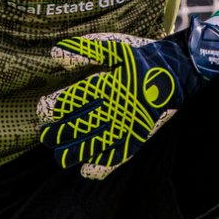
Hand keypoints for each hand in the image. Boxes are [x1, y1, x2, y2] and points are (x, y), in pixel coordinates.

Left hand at [35, 21, 218, 177]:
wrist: (177, 70)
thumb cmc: (141, 56)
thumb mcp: (113, 47)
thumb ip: (84, 50)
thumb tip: (54, 53)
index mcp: (108, 84)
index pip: (74, 99)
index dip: (55, 107)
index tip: (41, 110)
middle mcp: (117, 106)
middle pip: (82, 124)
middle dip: (60, 133)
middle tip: (45, 137)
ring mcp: (129, 123)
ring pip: (98, 143)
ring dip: (76, 152)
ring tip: (59, 158)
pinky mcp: (139, 134)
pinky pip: (120, 154)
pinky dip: (104, 164)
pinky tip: (88, 171)